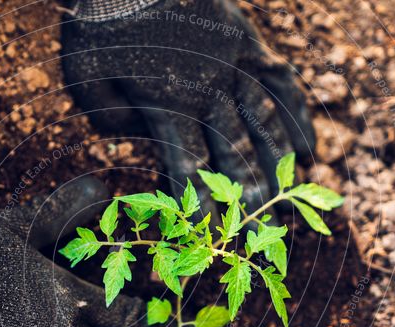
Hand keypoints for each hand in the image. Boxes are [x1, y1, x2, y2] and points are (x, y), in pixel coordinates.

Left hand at [61, 0, 314, 216]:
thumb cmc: (98, 23)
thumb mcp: (85, 77)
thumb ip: (111, 118)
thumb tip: (138, 137)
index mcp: (167, 104)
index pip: (191, 167)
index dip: (202, 204)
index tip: (213, 235)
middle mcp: (207, 88)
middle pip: (235, 150)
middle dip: (248, 195)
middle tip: (260, 231)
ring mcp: (232, 62)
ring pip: (265, 120)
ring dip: (279, 163)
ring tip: (291, 197)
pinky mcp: (245, 39)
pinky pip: (279, 80)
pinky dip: (297, 116)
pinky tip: (309, 147)